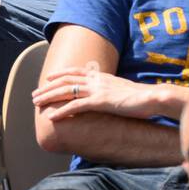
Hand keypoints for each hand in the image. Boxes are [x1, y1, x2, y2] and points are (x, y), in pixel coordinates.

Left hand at [33, 65, 167, 120]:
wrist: (154, 97)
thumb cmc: (142, 98)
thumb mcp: (124, 91)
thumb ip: (113, 91)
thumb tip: (108, 97)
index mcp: (103, 76)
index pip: (77, 71)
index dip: (61, 74)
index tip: (49, 77)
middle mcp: (98, 80)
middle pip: (67, 80)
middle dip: (48, 87)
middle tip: (34, 94)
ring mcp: (99, 90)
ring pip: (67, 91)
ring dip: (49, 97)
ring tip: (36, 103)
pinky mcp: (101, 101)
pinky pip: (76, 106)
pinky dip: (62, 111)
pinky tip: (52, 117)